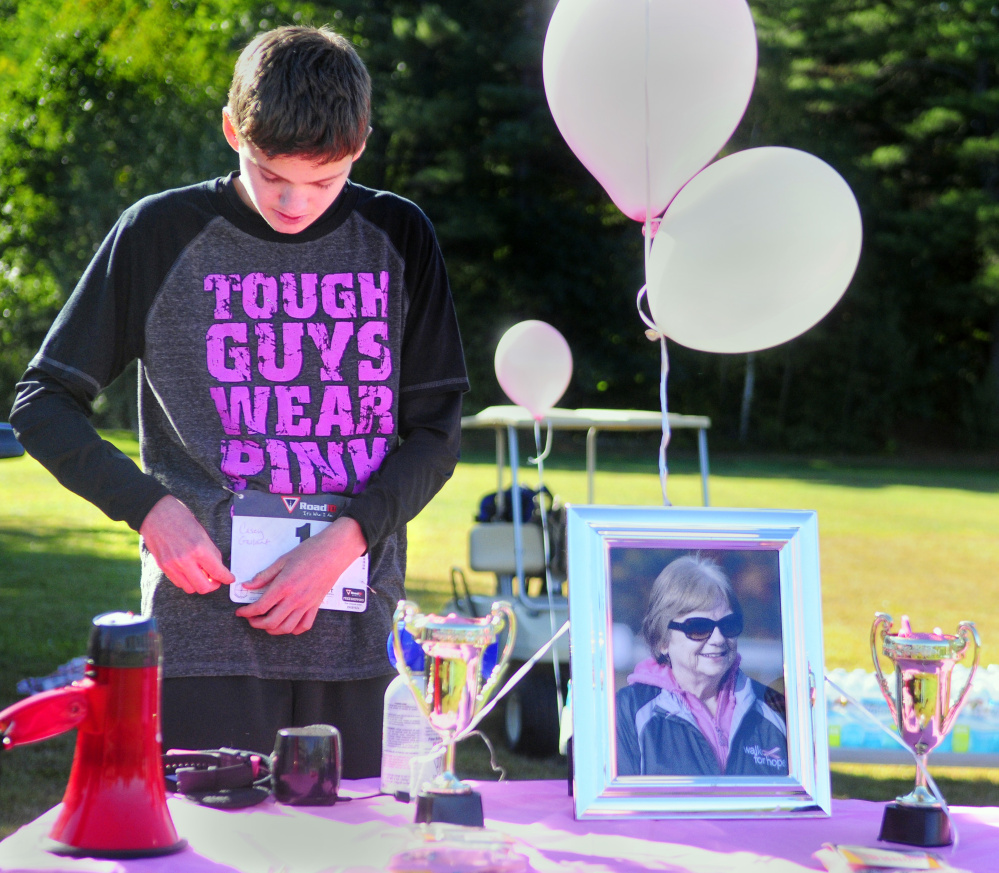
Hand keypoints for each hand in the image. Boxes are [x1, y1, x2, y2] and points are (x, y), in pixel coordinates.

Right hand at [139, 495, 234, 593]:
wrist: (155, 513)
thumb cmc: (181, 518)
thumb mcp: (203, 532)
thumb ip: (211, 551)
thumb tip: (218, 567)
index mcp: (199, 548)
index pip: (217, 572)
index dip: (227, 578)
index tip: (230, 579)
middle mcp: (185, 560)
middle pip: (204, 587)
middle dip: (213, 585)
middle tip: (217, 579)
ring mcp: (172, 565)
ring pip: (190, 588)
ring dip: (199, 584)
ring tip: (202, 575)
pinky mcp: (163, 566)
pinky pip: (178, 582)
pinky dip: (187, 580)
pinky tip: (190, 571)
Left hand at [235, 517, 366, 635]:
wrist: (334, 552)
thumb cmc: (310, 551)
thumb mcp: (283, 560)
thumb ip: (264, 576)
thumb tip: (247, 585)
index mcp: (284, 586)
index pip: (261, 607)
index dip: (247, 612)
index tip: (241, 611)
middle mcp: (295, 599)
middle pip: (271, 621)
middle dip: (256, 623)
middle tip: (250, 619)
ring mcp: (306, 604)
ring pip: (287, 627)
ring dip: (272, 629)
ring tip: (266, 623)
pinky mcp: (316, 605)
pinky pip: (305, 625)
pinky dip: (294, 629)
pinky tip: (287, 624)